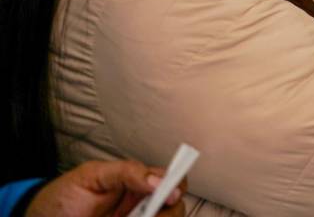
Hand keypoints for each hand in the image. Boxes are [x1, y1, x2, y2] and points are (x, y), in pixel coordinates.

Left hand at [26, 159, 185, 216]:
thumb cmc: (64, 196)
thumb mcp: (92, 175)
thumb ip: (126, 171)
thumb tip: (158, 181)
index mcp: (140, 184)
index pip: (173, 182)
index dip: (178, 186)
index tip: (170, 195)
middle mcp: (143, 207)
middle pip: (174, 210)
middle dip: (167, 212)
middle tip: (147, 215)